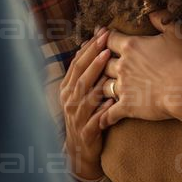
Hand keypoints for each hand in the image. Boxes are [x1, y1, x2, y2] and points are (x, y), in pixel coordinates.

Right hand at [59, 29, 113, 181]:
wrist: (81, 150)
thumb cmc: (88, 115)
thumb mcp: (85, 93)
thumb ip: (90, 72)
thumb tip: (100, 46)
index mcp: (68, 88)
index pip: (77, 63)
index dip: (89, 47)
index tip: (103, 31)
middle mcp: (69, 100)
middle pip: (80, 74)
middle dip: (93, 56)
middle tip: (107, 40)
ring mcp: (76, 116)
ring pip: (85, 94)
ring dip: (97, 77)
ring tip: (109, 62)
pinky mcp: (87, 132)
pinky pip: (94, 120)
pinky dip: (102, 110)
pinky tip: (112, 101)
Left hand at [99, 12, 181, 130]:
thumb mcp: (178, 32)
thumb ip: (163, 18)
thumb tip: (152, 10)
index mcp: (132, 46)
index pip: (110, 39)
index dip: (103, 36)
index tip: (99, 34)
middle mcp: (123, 65)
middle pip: (101, 63)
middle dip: (96, 62)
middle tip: (90, 61)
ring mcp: (124, 87)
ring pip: (102, 86)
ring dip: (99, 87)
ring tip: (95, 89)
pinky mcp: (128, 106)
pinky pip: (110, 112)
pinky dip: (104, 116)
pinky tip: (100, 120)